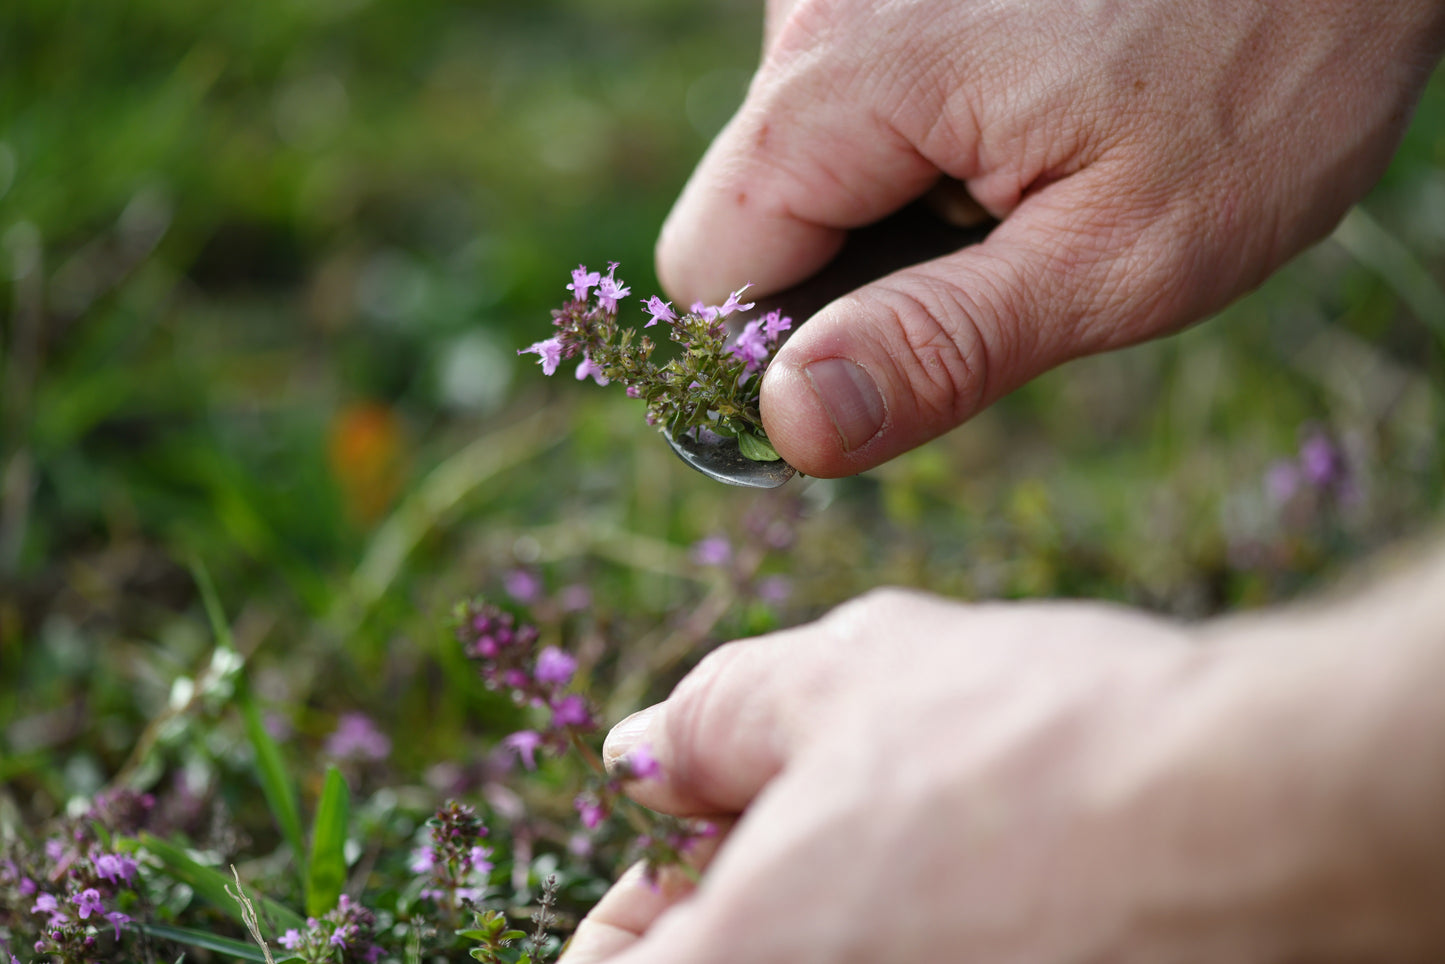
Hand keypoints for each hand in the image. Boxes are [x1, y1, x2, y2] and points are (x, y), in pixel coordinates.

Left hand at [561, 580, 1444, 961]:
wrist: (1254, 814)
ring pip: (838, 961)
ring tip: (927, 822)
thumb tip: (640, 756)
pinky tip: (994, 863)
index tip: (681, 847)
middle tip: (810, 805)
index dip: (632, 908)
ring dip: (847, 904)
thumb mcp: (838, 678)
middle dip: (746, 890)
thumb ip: (708, 720)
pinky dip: (927, 924)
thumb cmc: (1036, 741)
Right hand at [656, 0, 1444, 476]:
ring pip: (803, 158)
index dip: (781, 345)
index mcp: (848, 80)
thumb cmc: (1264, 75)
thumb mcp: (1117, 257)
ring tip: (1036, 168)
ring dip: (897, 201)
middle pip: (753, 210)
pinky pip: (853, 99)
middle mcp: (820, 9)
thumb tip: (790, 425)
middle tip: (1006, 251)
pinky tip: (1026, 113)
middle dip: (856, 270)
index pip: (709, 266)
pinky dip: (923, 138)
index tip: (898, 354)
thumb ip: (940, 347)